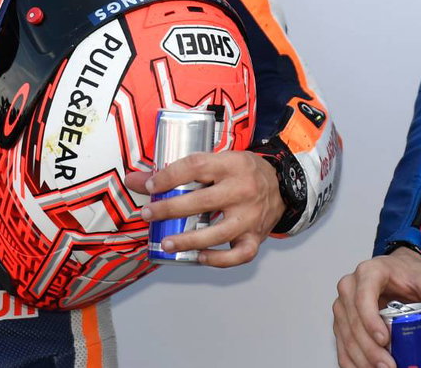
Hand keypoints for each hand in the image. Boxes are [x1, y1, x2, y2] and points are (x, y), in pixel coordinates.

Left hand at [125, 150, 283, 267]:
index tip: (150, 185)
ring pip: (218, 233)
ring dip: (189, 240)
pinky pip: (237, 255)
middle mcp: (243, 190)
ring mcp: (250, 217)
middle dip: (170, 209)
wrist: (283, 187)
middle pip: (202, 202)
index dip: (169, 176)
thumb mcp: (218, 161)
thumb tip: (137, 180)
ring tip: (166, 243)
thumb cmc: (244, 173)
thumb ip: (181, 170)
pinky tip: (199, 257)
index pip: (196, 167)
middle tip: (149, 214)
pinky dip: (217, 260)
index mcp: (232, 165)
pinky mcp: (256, 238)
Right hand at [332, 248, 420, 367]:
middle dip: (370, 349)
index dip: (370, 320)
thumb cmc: (408, 273)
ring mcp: (343, 305)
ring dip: (362, 359)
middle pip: (354, 322)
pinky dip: (352, 361)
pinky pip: (342, 345)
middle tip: (388, 365)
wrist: (398, 270)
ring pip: (346, 336)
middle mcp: (350, 287)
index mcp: (369, 272)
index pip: (363, 297)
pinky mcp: (342, 321)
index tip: (385, 340)